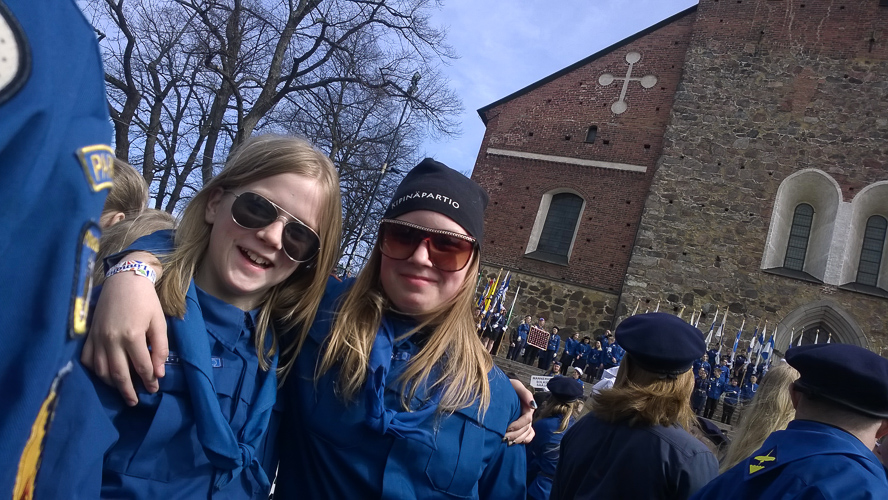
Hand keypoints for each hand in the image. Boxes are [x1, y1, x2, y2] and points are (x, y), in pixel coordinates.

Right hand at [81, 253, 167, 405]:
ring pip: (101, 370)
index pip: (142, 367)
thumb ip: (160, 348)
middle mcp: (112, 340)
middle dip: (128, 391)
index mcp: (132, 336)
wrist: (124, 280)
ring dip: (112, 384)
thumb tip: (159, 373)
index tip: (154, 389)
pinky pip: (88, 360)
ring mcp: (97, 339)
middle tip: (135, 402)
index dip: (149, 381)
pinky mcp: (89, 335)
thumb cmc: (146, 300)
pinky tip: (105, 375)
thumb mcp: (159, 322)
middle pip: (119, 375)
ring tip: (122, 391)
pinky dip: (95, 371)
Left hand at [504, 378, 535, 444]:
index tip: (507, 428)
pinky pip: (529, 436)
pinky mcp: (522, 426)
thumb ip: (524, 393)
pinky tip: (514, 443)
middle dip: (515, 434)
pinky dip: (523, 440)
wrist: (501, 389)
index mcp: (527, 406)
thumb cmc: (508, 386)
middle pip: (526, 429)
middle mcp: (528, 415)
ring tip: (506, 442)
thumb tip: (533, 405)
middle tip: (503, 438)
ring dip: (517, 439)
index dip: (518, 425)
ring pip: (526, 434)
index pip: (527, 419)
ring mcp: (526, 421)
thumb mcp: (515, 385)